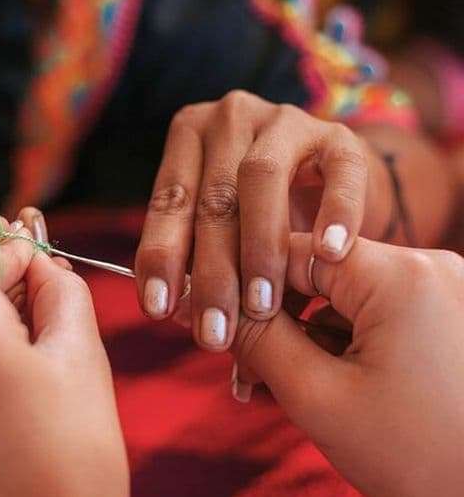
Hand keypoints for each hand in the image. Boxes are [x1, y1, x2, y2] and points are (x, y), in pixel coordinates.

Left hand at [135, 91, 388, 350]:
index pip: (167, 202)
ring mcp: (282, 120)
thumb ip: (221, 288)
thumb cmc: (267, 220)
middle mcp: (227, 120)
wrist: (333, 177)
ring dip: (259, 247)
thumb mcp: (232, 243)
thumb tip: (237, 376)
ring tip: (263, 304)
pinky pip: (338, 171)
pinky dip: (334, 212)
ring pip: (260, 179)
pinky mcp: (338, 133)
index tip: (158, 311)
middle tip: (215, 331)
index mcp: (187, 141)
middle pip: (211, 199)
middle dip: (212, 272)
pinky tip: (330, 254)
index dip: (160, 258)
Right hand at [232, 234, 463, 496]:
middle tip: (242, 373)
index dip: (242, 285)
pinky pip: (378, 315)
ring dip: (305, 338)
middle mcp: (431, 267)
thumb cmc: (421, 456)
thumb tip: (208, 304)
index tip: (211, 321)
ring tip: (275, 387)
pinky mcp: (452, 317)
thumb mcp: (318, 396)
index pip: (291, 251)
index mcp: (400, 275)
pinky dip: (342, 344)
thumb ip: (257, 339)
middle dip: (273, 322)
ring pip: (345, 299)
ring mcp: (447, 291)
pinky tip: (317, 382)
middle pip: (319, 276)